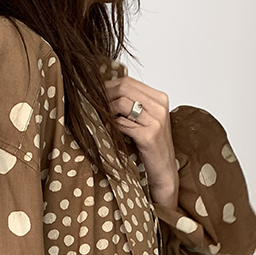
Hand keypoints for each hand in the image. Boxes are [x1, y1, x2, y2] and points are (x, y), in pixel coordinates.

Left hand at [103, 75, 178, 208]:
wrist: (164, 172)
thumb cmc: (152, 148)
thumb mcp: (145, 121)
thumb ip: (131, 106)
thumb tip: (103, 94)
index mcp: (159, 98)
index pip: (128, 82)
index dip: (107, 87)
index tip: (94, 95)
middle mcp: (159, 106)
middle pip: (124, 88)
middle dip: (104, 96)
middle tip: (91, 105)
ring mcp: (156, 120)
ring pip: (122, 103)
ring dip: (105, 110)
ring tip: (98, 118)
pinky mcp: (149, 136)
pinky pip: (123, 124)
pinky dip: (111, 125)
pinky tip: (106, 130)